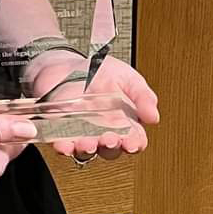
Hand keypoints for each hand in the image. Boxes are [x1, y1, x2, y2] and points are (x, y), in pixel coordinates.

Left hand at [29, 54, 159, 161]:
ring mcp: (81, 131)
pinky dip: (62, 146)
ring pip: (86, 150)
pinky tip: (64, 145)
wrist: (67, 63)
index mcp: (123, 122)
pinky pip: (61, 142)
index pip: (133, 140)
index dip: (134, 144)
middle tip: (109, 140)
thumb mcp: (126, 77)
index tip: (132, 142)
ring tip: (87, 143)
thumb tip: (153, 117)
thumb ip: (142, 96)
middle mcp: (103, 131)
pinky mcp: (59, 127)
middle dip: (110, 147)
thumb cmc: (99, 72)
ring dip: (87, 150)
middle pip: (110, 149)